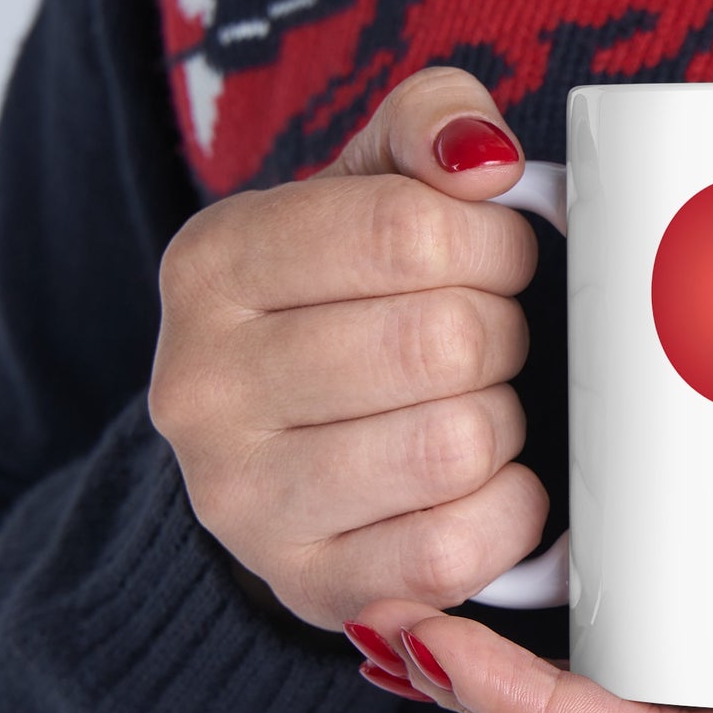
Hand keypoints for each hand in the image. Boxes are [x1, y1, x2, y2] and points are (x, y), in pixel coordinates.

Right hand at [149, 68, 546, 629]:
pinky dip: (508, 512)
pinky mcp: (311, 586)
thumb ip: (428, 126)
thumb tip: (483, 158)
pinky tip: (489, 484)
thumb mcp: (370, 189)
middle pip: (443, 341)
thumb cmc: (348, 306)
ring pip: (455, 445)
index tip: (500, 261)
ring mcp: (245, 501)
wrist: (285, 452)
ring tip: (477, 409)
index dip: (495, 245)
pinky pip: (456, 549)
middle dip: (503, 335)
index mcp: (214, 264)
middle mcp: (203, 387)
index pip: (408, 230)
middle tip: (490, 342)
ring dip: (503, 423)